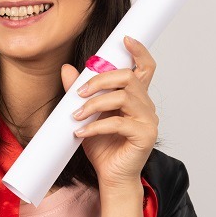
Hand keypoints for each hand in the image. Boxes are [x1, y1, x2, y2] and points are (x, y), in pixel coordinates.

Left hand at [59, 36, 158, 190]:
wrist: (111, 177)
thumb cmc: (103, 146)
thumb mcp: (85, 115)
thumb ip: (78, 92)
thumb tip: (67, 69)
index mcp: (136, 97)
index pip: (145, 68)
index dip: (138, 51)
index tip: (124, 39)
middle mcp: (146, 105)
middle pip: (128, 78)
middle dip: (100, 80)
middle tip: (78, 93)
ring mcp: (148, 121)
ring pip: (123, 97)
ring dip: (94, 104)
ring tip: (76, 116)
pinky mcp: (145, 136)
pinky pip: (118, 123)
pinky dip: (95, 126)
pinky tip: (81, 132)